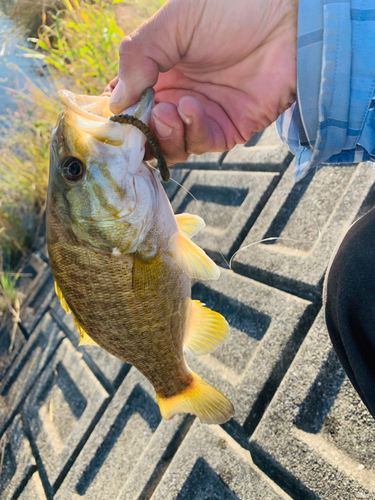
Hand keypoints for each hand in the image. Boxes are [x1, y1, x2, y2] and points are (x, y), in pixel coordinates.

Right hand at [106, 0, 297, 164]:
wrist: (286, 18)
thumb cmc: (230, 9)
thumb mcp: (173, 22)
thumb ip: (139, 57)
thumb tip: (115, 101)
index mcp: (160, 70)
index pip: (130, 102)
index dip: (118, 112)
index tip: (109, 116)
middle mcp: (178, 96)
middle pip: (147, 132)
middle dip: (139, 131)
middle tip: (140, 119)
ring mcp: (203, 115)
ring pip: (170, 145)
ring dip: (162, 134)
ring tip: (165, 111)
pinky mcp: (228, 129)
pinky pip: (200, 143)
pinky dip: (191, 130)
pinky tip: (192, 107)